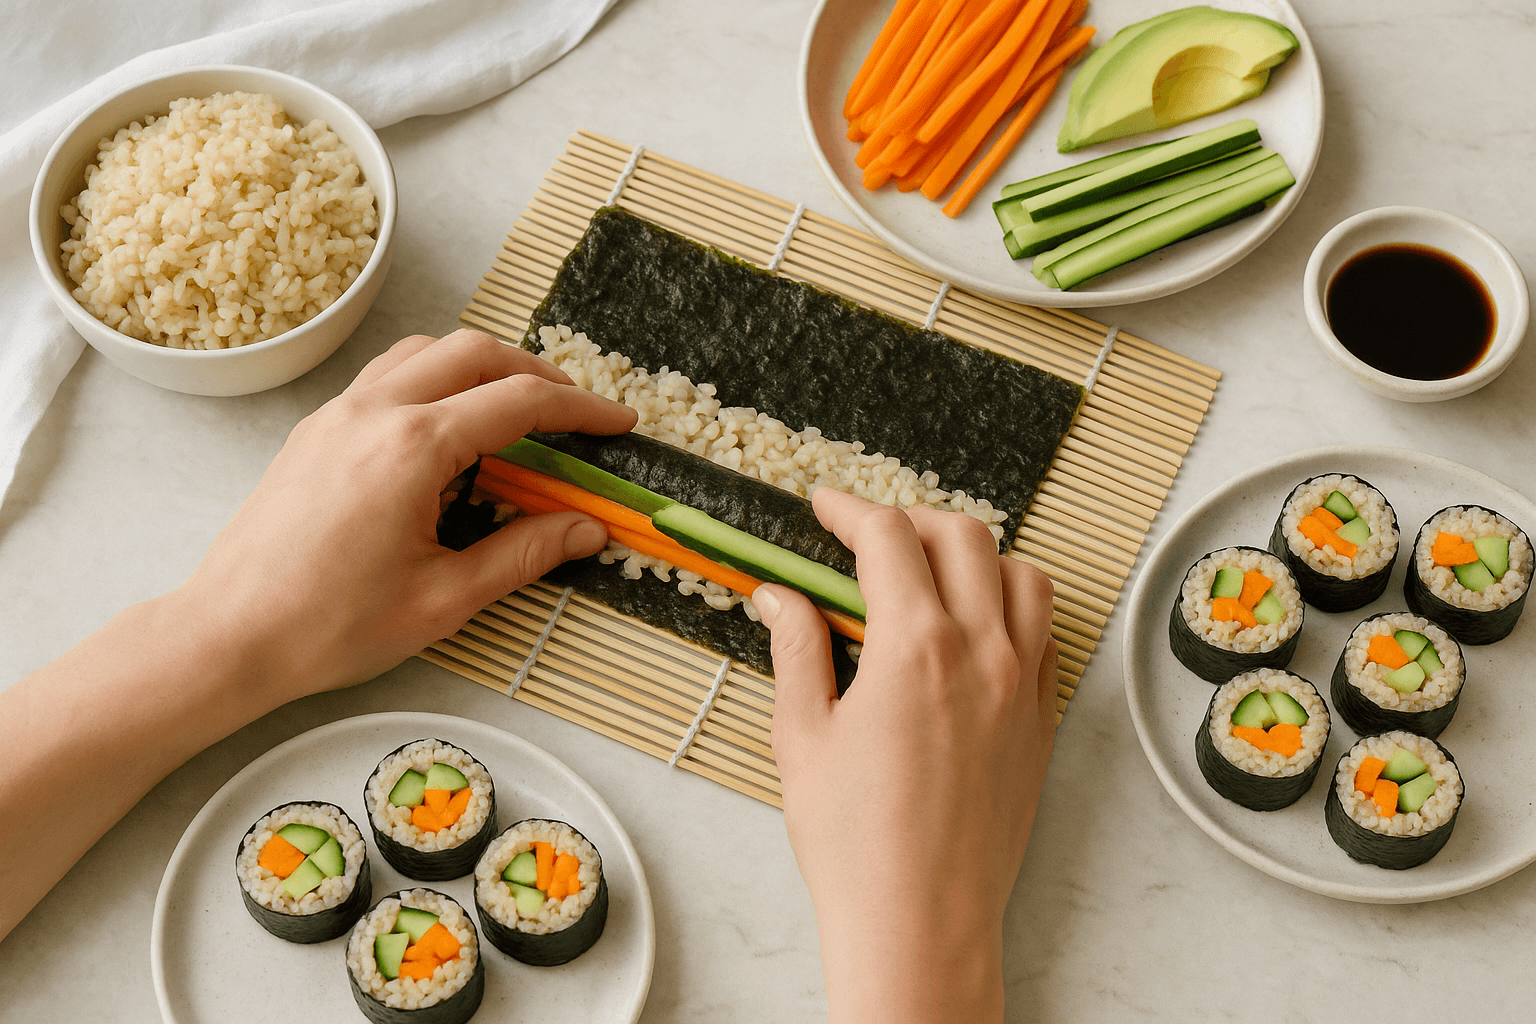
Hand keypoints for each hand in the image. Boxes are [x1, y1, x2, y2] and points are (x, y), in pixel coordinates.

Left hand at [180, 328, 637, 696]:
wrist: (229, 637)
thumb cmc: (330, 626)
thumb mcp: (446, 598)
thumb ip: (525, 553)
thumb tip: (587, 530)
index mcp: (412, 448)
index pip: (519, 402)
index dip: (581, 409)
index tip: (618, 424)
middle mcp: (373, 412)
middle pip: (473, 352)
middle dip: (535, 372)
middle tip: (575, 411)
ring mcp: (337, 415)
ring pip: (424, 352)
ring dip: (480, 367)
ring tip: (517, 410)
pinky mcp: (315, 431)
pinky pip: (386, 376)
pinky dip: (433, 381)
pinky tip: (449, 431)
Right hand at [756, 489, 1057, 1023]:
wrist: (921, 921)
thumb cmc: (854, 841)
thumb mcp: (801, 736)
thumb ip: (796, 649)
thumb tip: (779, 596)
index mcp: (915, 647)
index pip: (889, 539)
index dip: (850, 510)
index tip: (825, 508)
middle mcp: (982, 653)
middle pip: (963, 537)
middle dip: (911, 518)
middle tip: (869, 535)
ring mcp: (1024, 686)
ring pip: (1021, 575)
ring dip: (975, 555)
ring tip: (930, 573)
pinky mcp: (1043, 722)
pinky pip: (1045, 633)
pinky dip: (1012, 608)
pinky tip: (973, 630)